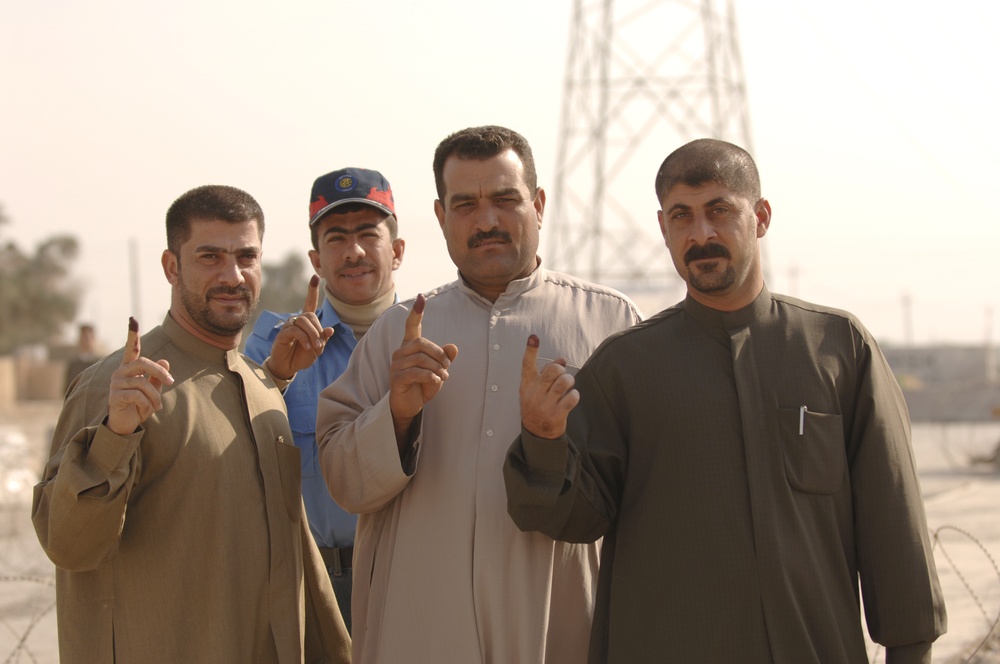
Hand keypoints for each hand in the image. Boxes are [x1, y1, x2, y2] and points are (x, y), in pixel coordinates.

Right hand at [107, 317, 173, 435]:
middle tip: (170, 382)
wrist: (126, 424)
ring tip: (156, 406)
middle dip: (160, 373)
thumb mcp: (152, 390)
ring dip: (155, 397)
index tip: (133, 319)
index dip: (132, 335)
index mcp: (129, 368)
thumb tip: (165, 361)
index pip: (132, 349)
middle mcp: (120, 372)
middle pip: (143, 363)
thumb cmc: (139, 405)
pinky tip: (145, 410)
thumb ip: (157, 377)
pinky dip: (147, 404)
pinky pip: (138, 396)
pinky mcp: (115, 395)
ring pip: (144, 384)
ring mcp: (116, 383)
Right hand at [266, 274, 334, 379]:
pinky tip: (308, 347)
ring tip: (315, 347)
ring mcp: (289, 326)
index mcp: (307, 322)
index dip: (312, 290)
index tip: (316, 277)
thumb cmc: (302, 356)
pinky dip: (305, 339)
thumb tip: (330, 329)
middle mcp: (297, 320)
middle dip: (318, 330)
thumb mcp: (317, 348)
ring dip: (313, 335)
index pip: (310, 303)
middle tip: (320, 345)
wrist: (288, 367)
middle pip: (310, 315)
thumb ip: (323, 338)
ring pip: (304, 321)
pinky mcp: (283, 334)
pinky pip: (296, 331)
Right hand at [388, 294, 458, 442]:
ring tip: (442, 377)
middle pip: (421, 342)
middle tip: (447, 367)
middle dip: (438, 354)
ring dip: (437, 368)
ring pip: (420, 358)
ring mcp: (396, 365)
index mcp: (410, 347)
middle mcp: (400, 353)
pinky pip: (416, 372)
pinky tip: (436, 381)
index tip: (421, 298)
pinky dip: (430, 376)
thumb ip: (445, 358)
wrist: (410, 406)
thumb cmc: (423, 385)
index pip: (411, 326)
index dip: (416, 313)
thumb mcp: (438, 370)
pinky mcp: (396, 379)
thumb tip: (453, 347)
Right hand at [519, 334, 578, 438]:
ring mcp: (545, 404)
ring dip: (569, 381)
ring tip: (568, 385)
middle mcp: (534, 393)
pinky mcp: (557, 414)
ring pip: (564, 382)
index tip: (533, 337)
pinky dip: (575, 395)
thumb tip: (562, 359)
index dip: (530, 350)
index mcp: (527, 384)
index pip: (527, 364)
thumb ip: (547, 373)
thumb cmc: (538, 404)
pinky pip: (572, 398)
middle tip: (562, 375)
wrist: (537, 433)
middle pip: (552, 371)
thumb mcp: (536, 388)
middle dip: (561, 369)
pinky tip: (571, 398)